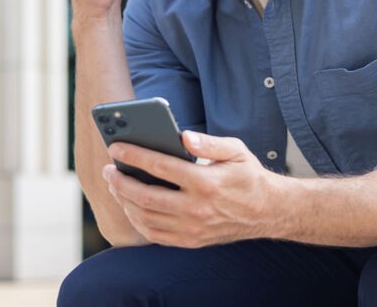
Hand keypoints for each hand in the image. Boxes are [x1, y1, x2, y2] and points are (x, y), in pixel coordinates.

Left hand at [102, 132, 283, 247]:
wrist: (267, 211)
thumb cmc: (248, 176)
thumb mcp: (236, 150)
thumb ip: (208, 142)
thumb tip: (183, 135)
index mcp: (206, 182)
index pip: (160, 166)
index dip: (134, 156)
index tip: (116, 147)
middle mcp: (197, 208)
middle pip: (145, 196)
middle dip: (120, 182)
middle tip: (108, 170)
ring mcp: (192, 228)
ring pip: (146, 218)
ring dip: (125, 202)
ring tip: (116, 186)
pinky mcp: (191, 241)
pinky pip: (155, 235)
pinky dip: (137, 221)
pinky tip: (131, 206)